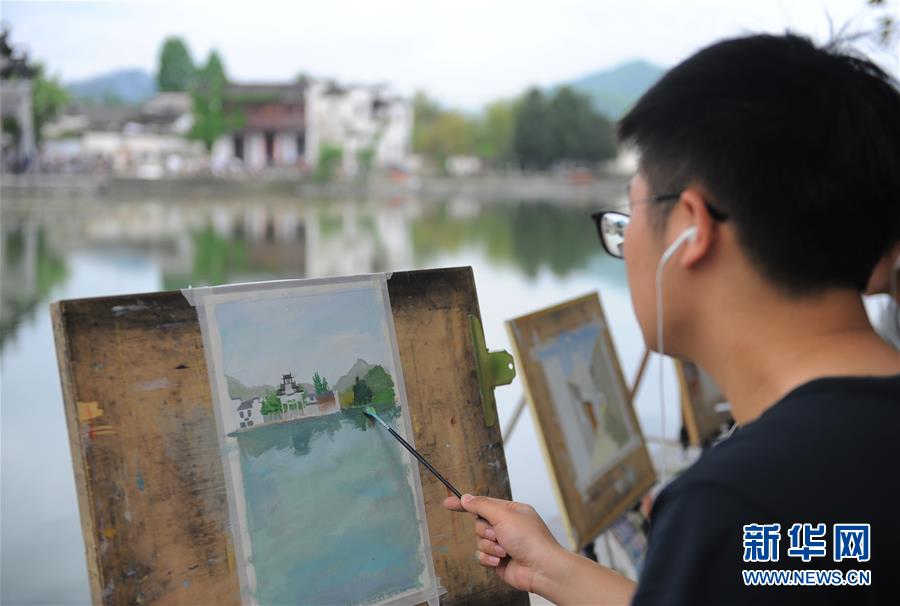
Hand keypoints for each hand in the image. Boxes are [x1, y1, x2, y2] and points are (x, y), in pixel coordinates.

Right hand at [443, 493, 565, 593]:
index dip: (465, 503)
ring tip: (505, 550)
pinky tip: (501, 560)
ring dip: (489, 546)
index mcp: (511, 511)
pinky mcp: (499, 560)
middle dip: (486, 531)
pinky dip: (489, 558)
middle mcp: (507, 526)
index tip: (448, 502)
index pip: (483, 503)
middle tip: (498, 534)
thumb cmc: (530, 539)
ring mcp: (503, 543)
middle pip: (479, 524)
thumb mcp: (504, 515)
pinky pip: (482, 556)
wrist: (541, 569)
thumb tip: (466, 498)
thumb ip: (481, 505)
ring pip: (479, 541)